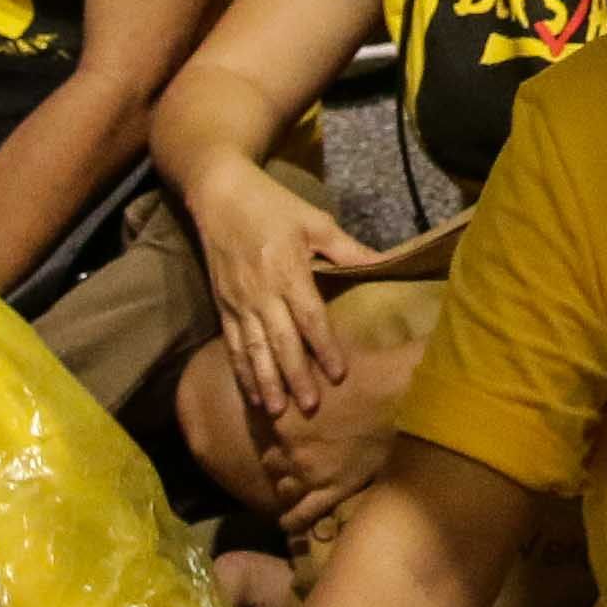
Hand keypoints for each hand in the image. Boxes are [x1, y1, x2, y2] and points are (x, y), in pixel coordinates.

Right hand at [189, 168, 367, 434]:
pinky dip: (242, 372)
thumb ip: (348, 249)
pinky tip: (251, 395)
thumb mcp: (315, 221)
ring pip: (253, 349)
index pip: (309, 316)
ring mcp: (238, 301)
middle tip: (310, 408)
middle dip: (295, 376)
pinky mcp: (222, 306)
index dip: (324, 346)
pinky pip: (232, 345)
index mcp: (287, 269)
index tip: (338, 373)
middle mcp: (261, 291)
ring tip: (277, 412)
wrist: (220, 195)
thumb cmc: (273, 206)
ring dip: (265, 382)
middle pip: (280, 340)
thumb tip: (386, 263)